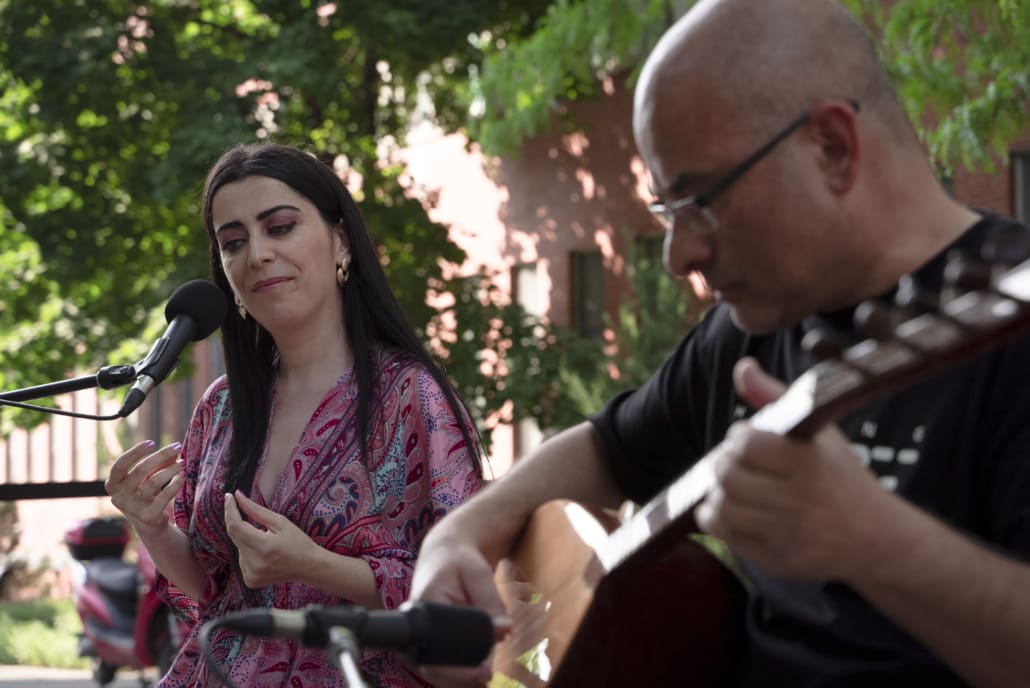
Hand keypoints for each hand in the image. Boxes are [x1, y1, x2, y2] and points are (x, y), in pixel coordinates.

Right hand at [105, 440, 183, 539]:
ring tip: (182, 463)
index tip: (152, 442)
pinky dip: (175, 484)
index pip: (120, 465)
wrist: (149, 524)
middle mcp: (119, 497)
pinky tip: (182, 477)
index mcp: (113, 485)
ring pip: (154, 482)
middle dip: (161, 456)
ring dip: (171, 469)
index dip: (135, 453)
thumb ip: (156, 464)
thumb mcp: (145, 478)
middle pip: (141, 470)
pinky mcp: (148, 516)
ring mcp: (132, 508)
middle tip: (177, 447)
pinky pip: (164, 496)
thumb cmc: (145, 494)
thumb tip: (174, 451)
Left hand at [224, 490, 319, 587]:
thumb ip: (256, 510)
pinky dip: (248, 552)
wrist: (308, 566)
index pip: (236, 526)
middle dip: (238, 523)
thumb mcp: (280, 522)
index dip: (230, 510)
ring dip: (245, 539)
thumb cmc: (298, 542)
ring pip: (237, 547)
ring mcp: (251, 574)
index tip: (229, 497)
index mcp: (263, 546)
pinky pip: (241, 560)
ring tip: (265, 541)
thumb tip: (237, 496)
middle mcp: (254, 563)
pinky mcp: (250, 580)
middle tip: (248, 516)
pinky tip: (262, 554)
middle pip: (234, 536)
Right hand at [409, 522, 512, 687]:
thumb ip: (491, 603)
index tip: (484, 672)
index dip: (460, 668)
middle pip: (432, 666)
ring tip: (483, 678)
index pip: (438, 649)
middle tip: (487, 677)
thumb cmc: (460, 560)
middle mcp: (417, 624)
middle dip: (460, 676)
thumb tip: (504, 631)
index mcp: (426, 607)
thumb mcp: (479, 575)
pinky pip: (440, 663)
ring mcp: (420, 633)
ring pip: (434, 670)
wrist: (445, 552)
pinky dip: (458, 670)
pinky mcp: (429, 638)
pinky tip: (476, 674)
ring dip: (459, 676)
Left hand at [695, 357, 889, 580]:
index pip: (746, 444)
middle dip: (724, 464)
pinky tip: (733, 508)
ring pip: (722, 507)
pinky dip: (719, 519)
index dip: (739, 438)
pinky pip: (726, 536)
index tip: (749, 439)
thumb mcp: (817, 432)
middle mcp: (799, 501)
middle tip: (736, 462)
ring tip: (734, 485)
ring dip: (718, 493)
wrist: (875, 537)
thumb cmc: (838, 475)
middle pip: (728, 476)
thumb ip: (774, 396)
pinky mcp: (777, 560)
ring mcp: (788, 534)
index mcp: (809, 463)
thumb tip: (742, 368)